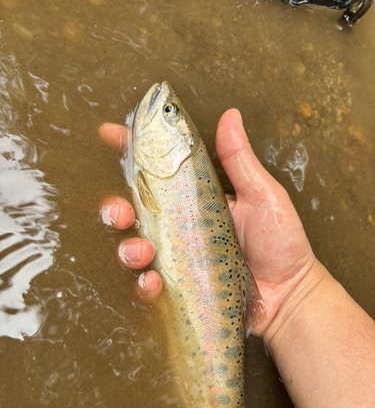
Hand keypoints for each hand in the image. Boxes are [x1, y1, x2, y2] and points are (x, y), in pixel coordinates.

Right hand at [99, 110, 315, 338]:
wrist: (290, 292)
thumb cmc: (280, 242)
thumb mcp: (262, 195)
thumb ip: (239, 160)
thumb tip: (230, 115)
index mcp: (196, 198)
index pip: (158, 171)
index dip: (131, 151)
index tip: (110, 134)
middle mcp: (180, 226)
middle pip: (133, 211)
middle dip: (115, 208)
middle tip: (123, 210)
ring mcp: (177, 258)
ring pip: (132, 248)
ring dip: (128, 248)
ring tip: (145, 252)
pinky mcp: (180, 287)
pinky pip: (149, 286)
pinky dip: (144, 284)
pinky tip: (154, 281)